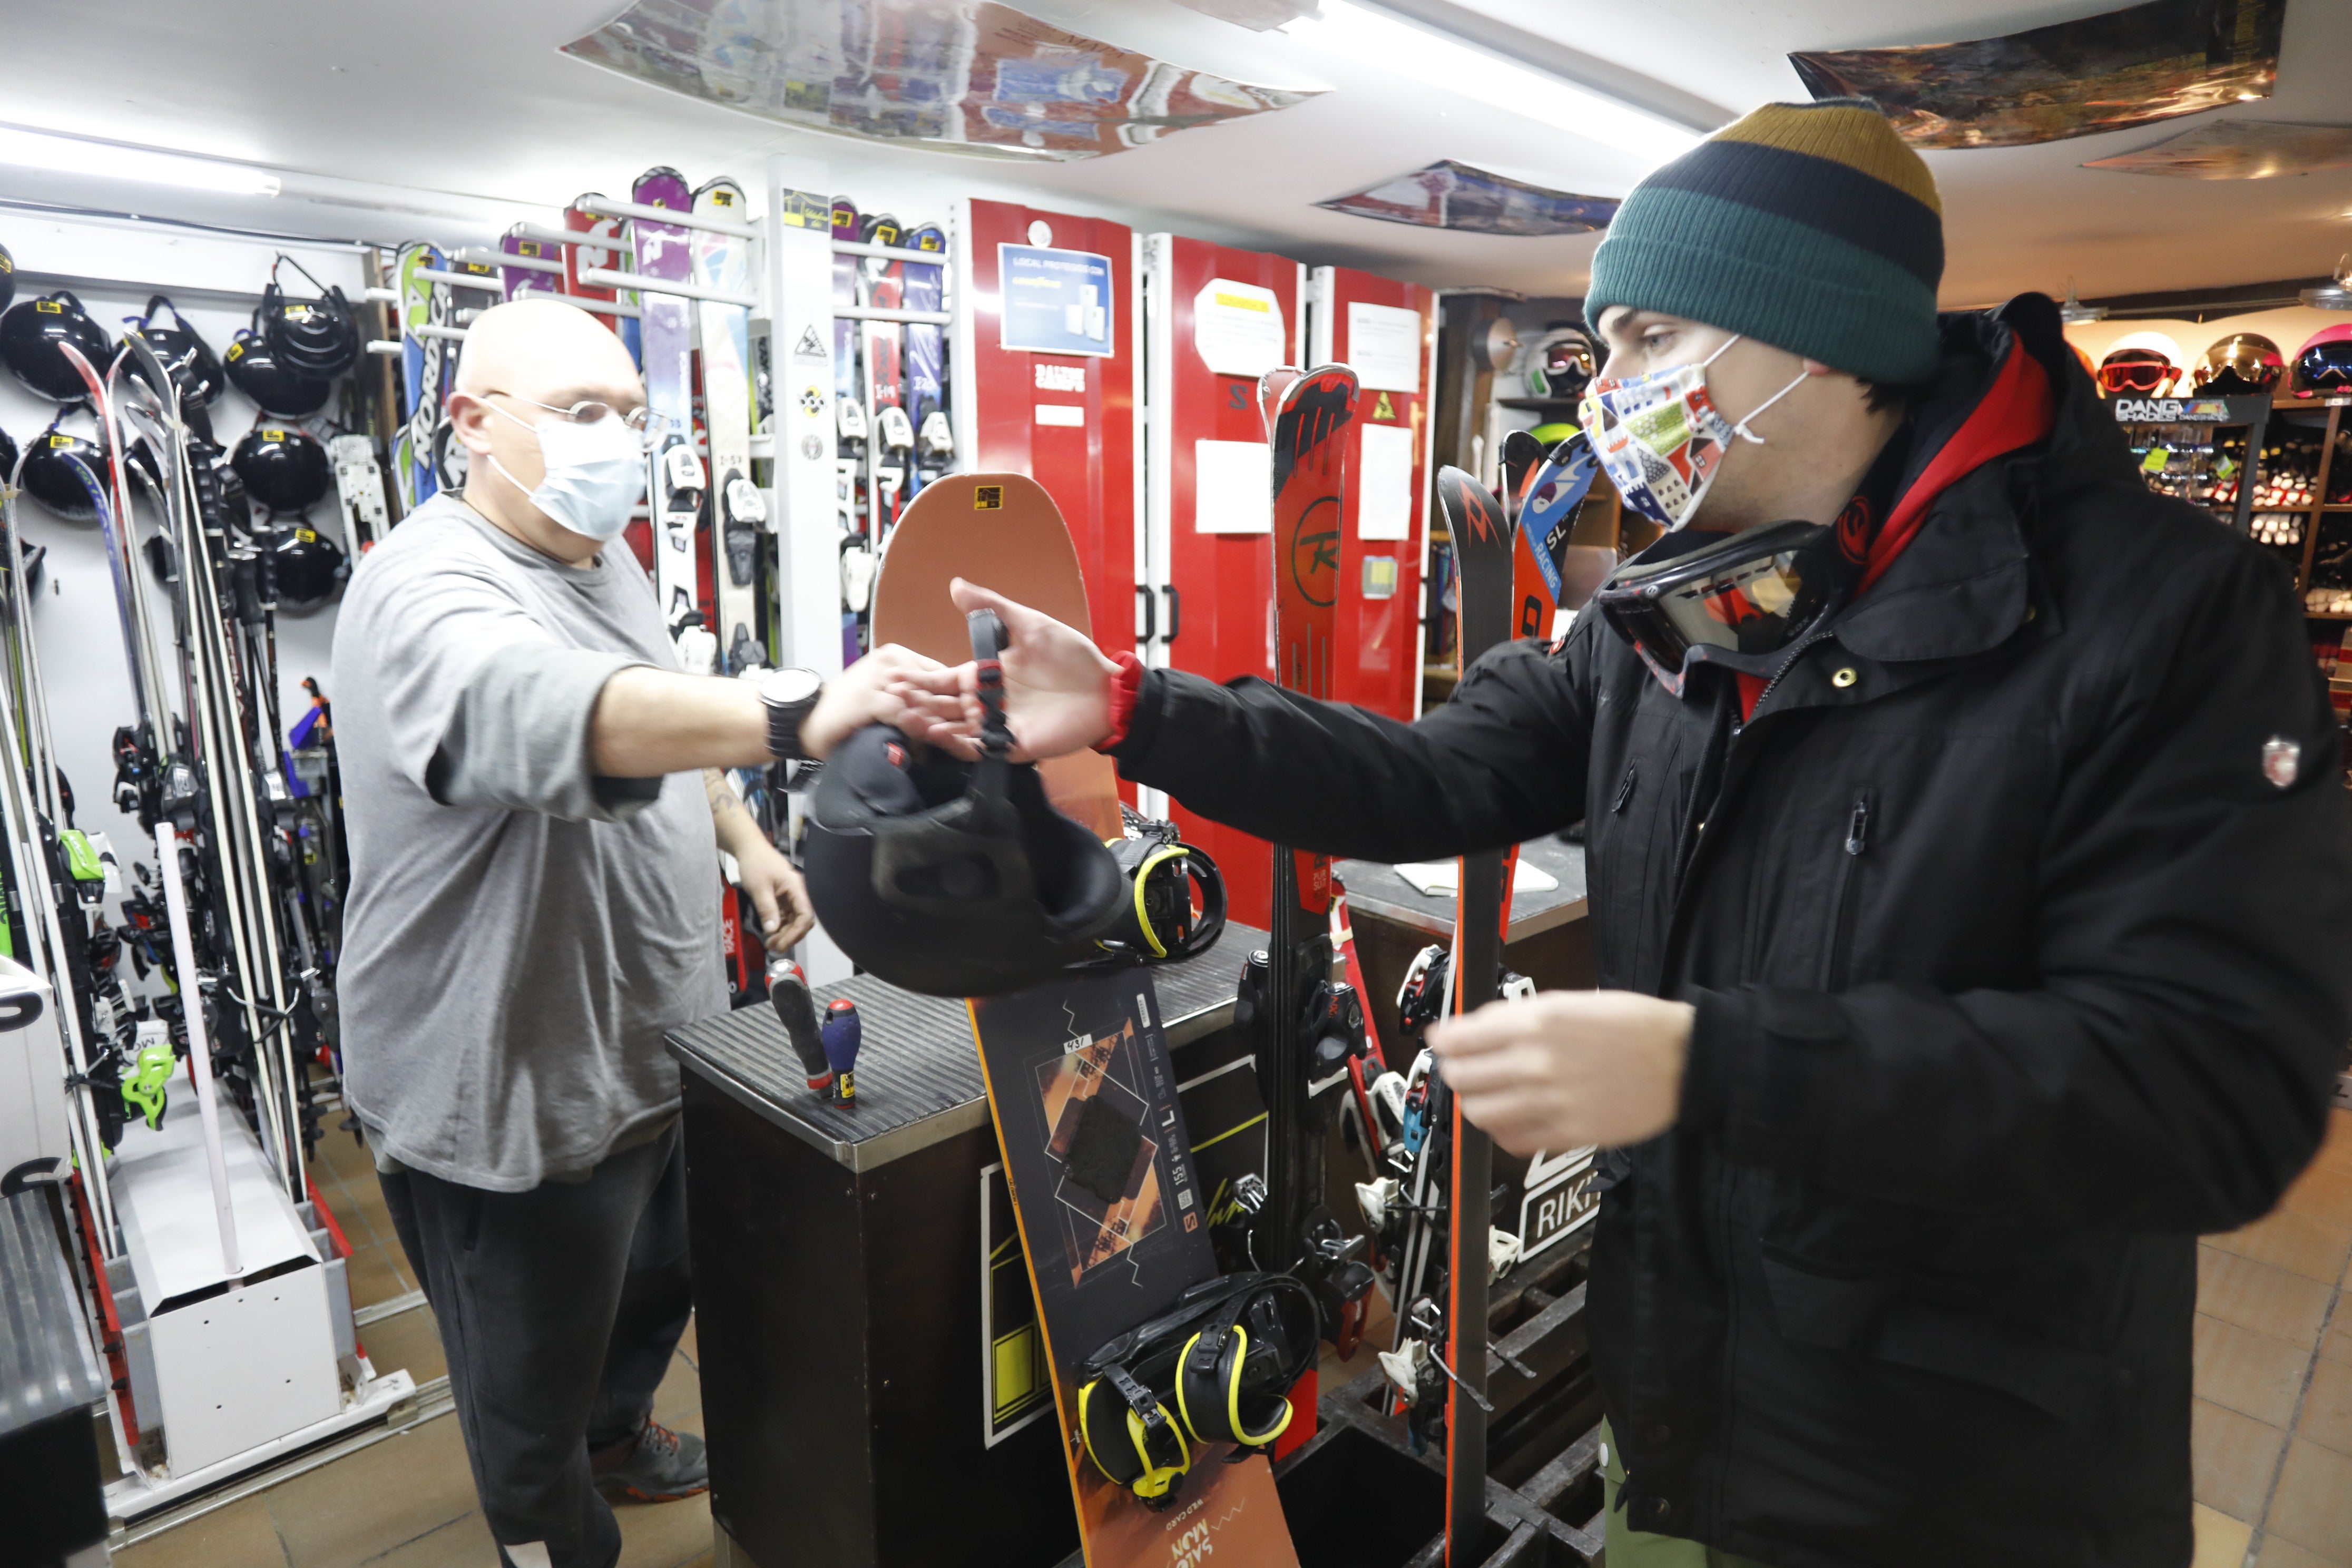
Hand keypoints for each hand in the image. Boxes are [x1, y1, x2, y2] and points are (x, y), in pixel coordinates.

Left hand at [733, 839, 814, 951]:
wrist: (748, 848)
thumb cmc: (755, 863)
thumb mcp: (759, 888)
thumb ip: (767, 909)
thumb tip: (772, 930)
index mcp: (796, 888)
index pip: (805, 915)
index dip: (796, 932)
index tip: (782, 943)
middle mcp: (797, 893)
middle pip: (802, 920)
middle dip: (790, 936)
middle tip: (774, 946)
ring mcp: (790, 896)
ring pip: (794, 920)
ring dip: (784, 933)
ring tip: (770, 943)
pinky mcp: (782, 898)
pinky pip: (786, 916)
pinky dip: (779, 926)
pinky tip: (770, 933)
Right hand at [798, 643, 970, 759]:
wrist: (807, 718)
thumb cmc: (847, 710)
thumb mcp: (884, 694)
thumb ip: (911, 697)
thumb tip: (944, 715)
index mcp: (897, 656)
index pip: (938, 675)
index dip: (955, 698)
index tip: (971, 720)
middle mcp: (892, 661)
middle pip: (935, 688)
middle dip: (955, 714)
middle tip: (974, 737)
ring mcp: (881, 677)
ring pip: (923, 701)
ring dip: (943, 725)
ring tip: (961, 744)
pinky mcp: (871, 697)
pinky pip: (905, 715)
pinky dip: (919, 731)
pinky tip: (931, 746)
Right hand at [888, 578, 1120, 761]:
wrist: (1105, 690)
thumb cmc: (1071, 656)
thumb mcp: (1030, 624)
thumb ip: (992, 607)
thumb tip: (956, 585)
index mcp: (986, 674)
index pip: (943, 680)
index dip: (920, 679)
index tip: (896, 676)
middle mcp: (987, 701)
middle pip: (943, 706)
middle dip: (917, 703)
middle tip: (893, 699)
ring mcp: (998, 725)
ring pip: (956, 729)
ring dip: (932, 725)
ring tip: (910, 718)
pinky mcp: (1014, 745)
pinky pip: (981, 749)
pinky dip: (961, 745)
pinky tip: (944, 737)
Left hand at [1429, 990, 1693, 1153]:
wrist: (1682, 1060)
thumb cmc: (1631, 1024)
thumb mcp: (1569, 1001)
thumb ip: (1517, 1016)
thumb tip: (1472, 1027)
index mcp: (1537, 1023)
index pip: (1461, 1038)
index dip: (1442, 1041)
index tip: (1439, 1041)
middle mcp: (1537, 1064)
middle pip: (1463, 1078)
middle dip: (1454, 1072)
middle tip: (1459, 1068)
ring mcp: (1552, 1103)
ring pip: (1481, 1114)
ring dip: (1474, 1104)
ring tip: (1482, 1095)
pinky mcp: (1569, 1134)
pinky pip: (1514, 1141)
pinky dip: (1502, 1131)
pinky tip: (1511, 1118)